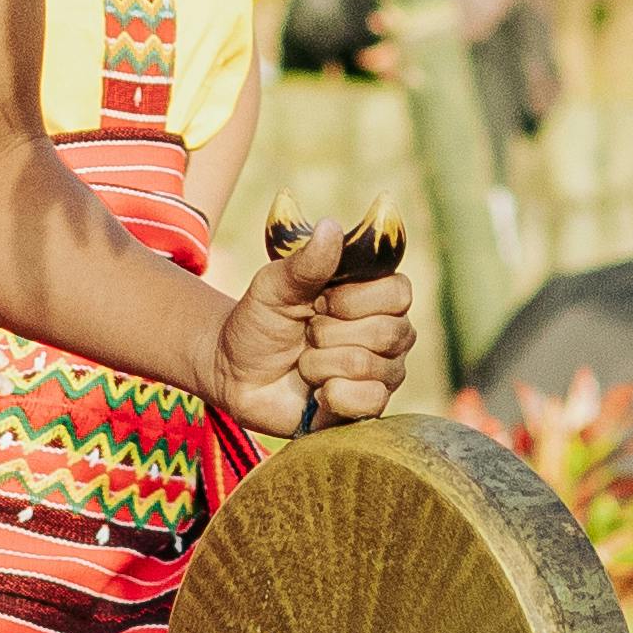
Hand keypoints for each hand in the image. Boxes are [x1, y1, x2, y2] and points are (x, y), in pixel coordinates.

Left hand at [210, 214, 417, 435]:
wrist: (233, 373)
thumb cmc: (260, 323)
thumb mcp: (274, 287)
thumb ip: (305, 262)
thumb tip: (331, 227)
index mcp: (374, 296)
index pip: (398, 291)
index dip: (353, 299)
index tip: (318, 301)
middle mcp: (390, 332)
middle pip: (388, 331)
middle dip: (328, 334)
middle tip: (306, 334)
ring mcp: (384, 371)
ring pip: (372, 366)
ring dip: (321, 363)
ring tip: (304, 361)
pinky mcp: (370, 405)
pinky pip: (370, 400)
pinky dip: (332, 394)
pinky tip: (316, 392)